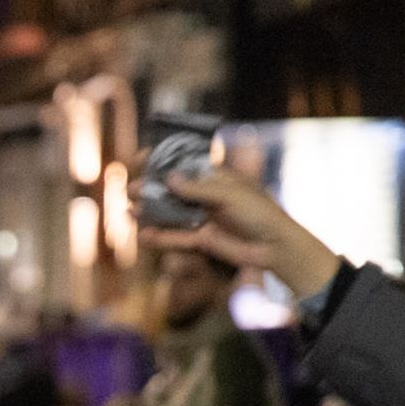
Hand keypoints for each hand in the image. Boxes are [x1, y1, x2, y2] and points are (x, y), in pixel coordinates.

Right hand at [135, 170, 341, 297]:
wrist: (275, 246)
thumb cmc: (259, 213)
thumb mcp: (229, 195)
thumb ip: (198, 189)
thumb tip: (169, 179)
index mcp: (217, 178)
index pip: (185, 165)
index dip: (164, 162)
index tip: (142, 159)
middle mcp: (207, 197)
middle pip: (173, 191)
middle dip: (152, 190)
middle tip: (132, 189)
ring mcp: (204, 218)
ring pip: (171, 214)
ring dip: (151, 212)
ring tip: (129, 210)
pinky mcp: (203, 240)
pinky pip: (177, 237)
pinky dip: (161, 237)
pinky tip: (144, 235)